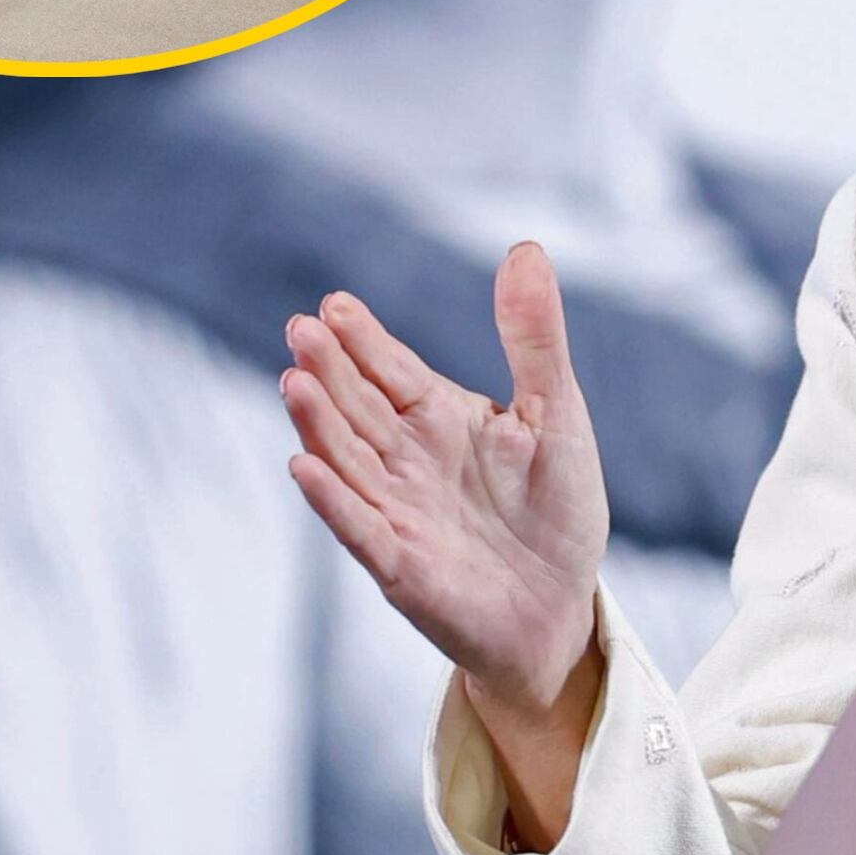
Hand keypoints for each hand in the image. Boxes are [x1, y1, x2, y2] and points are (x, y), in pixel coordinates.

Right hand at [282, 243, 609, 834]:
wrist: (561, 606)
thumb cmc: (557, 506)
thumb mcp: (557, 412)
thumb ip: (534, 338)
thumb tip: (523, 248)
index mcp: (440, 417)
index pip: (391, 369)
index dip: (363, 338)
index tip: (334, 304)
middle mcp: (406, 459)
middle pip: (357, 406)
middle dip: (328, 369)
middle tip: (300, 328)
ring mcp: (397, 510)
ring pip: (346, 459)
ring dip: (318, 424)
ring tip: (294, 381)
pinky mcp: (401, 565)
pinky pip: (359, 528)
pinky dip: (332, 499)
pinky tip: (303, 465)